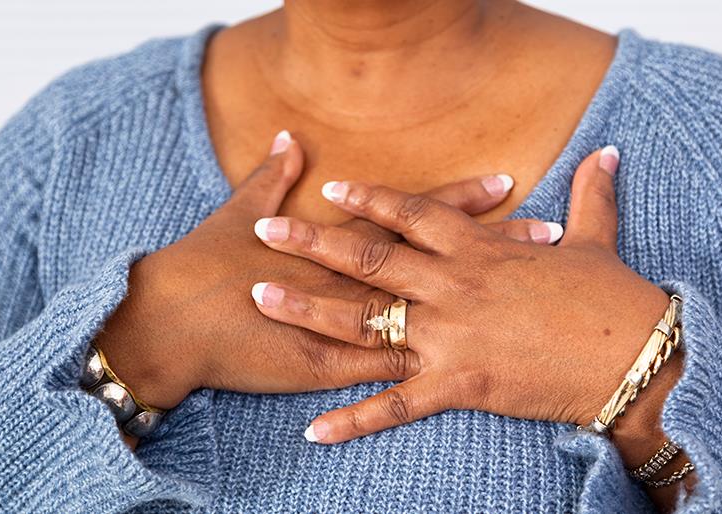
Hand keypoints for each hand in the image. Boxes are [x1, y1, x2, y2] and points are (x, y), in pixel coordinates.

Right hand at [95, 131, 561, 411]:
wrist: (171, 323)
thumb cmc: (203, 265)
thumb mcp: (241, 212)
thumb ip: (272, 178)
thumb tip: (285, 139)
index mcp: (340, 241)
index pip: (414, 215)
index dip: (462, 199)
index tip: (505, 182)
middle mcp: (356, 281)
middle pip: (440, 263)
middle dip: (496, 250)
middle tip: (550, 235)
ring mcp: (349, 327)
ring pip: (431, 317)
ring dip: (483, 313)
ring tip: (535, 304)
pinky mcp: (331, 368)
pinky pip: (389, 375)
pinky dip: (429, 372)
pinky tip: (480, 372)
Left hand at [250, 146, 672, 443]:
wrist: (635, 359)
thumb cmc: (614, 299)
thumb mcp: (597, 240)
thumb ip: (591, 197)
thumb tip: (607, 152)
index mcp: (481, 249)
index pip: (413, 214)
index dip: (371, 199)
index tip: (331, 189)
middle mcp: (454, 286)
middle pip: (370, 260)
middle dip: (314, 243)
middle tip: (265, 233)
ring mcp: (451, 337)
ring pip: (366, 322)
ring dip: (310, 311)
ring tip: (262, 301)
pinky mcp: (459, 385)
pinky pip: (395, 404)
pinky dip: (352, 418)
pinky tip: (313, 429)